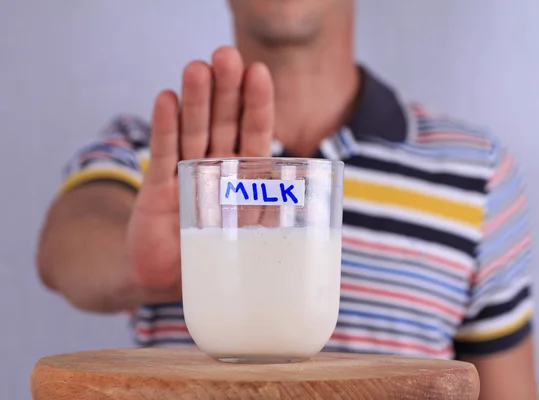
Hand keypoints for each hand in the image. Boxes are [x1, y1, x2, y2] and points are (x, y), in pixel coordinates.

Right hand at [126, 47, 274, 297]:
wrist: (171, 280)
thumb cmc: (220, 258)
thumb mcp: (256, 239)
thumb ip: (279, 224)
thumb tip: (329, 221)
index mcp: (246, 177)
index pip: (255, 133)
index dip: (257, 104)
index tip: (259, 72)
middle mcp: (218, 168)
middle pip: (224, 123)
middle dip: (227, 90)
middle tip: (226, 55)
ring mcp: (188, 174)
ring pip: (194, 131)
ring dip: (195, 100)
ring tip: (197, 68)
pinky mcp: (158, 188)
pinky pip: (163, 154)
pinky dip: (164, 128)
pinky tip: (166, 99)